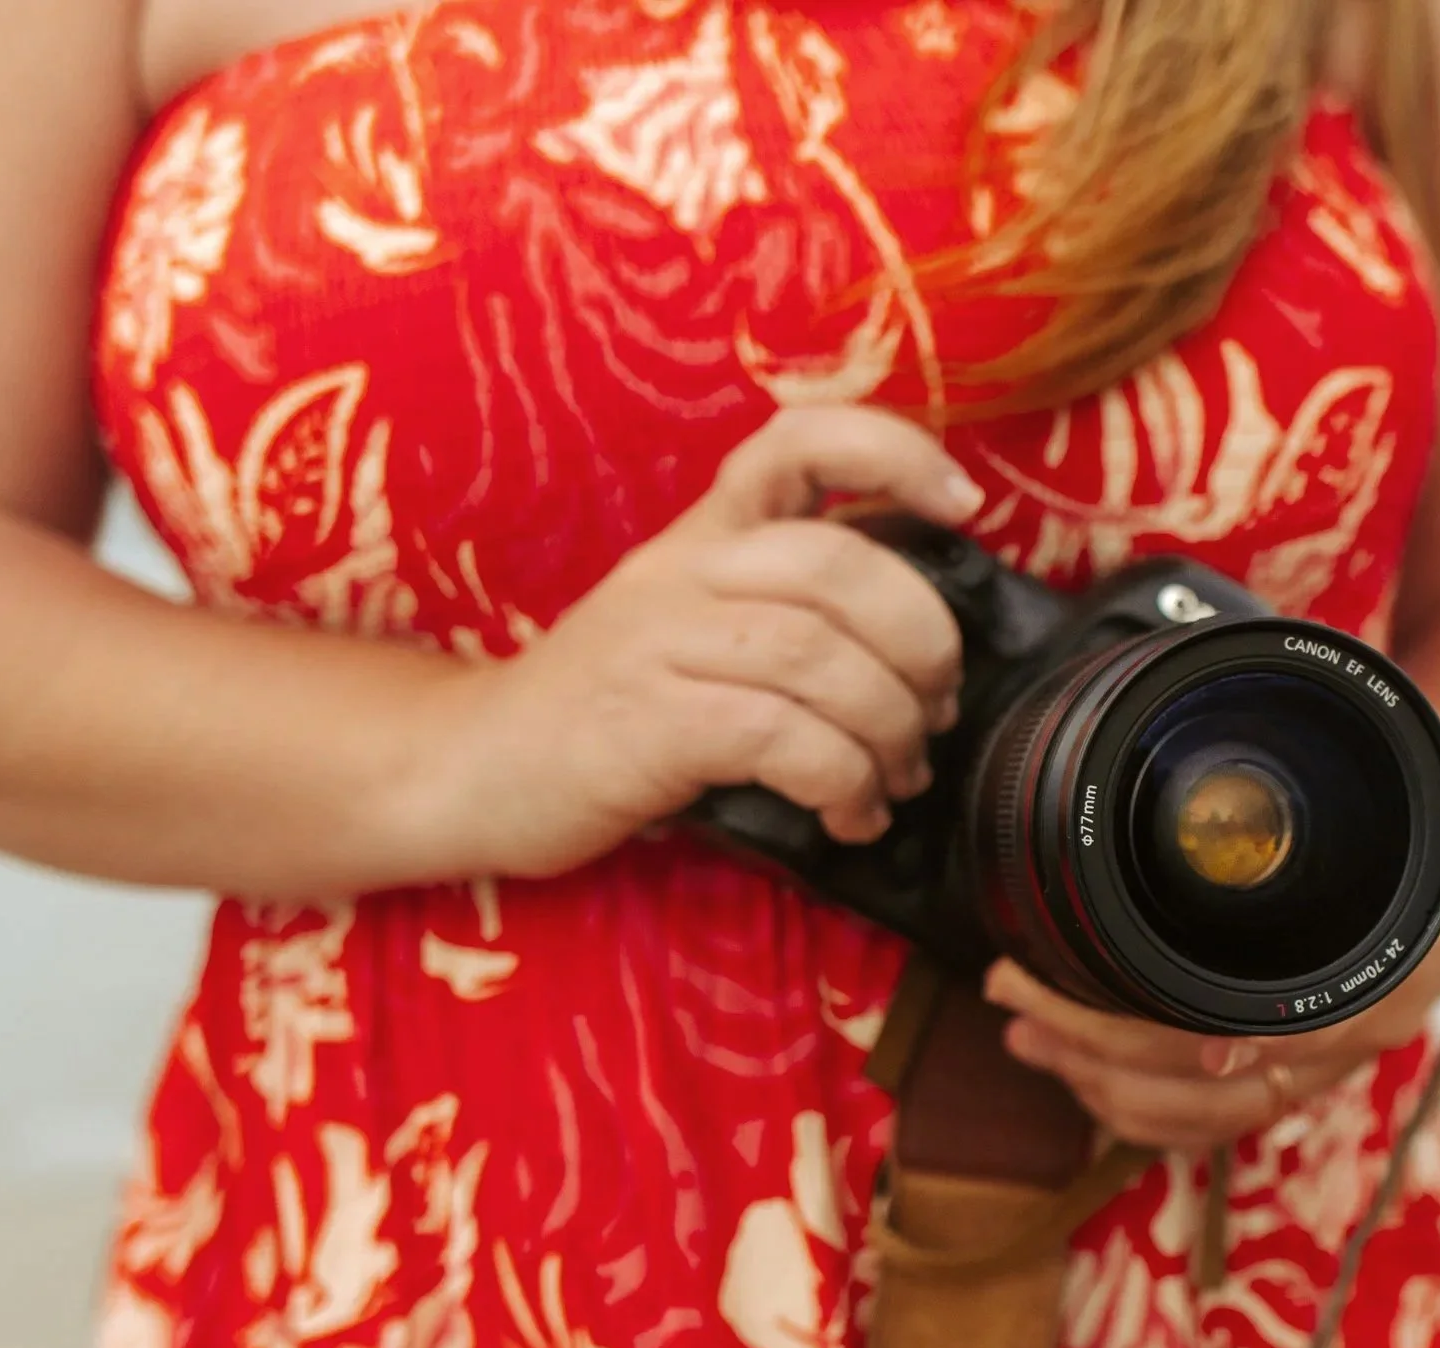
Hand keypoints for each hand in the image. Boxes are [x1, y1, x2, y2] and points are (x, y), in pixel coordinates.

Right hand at [426, 406, 985, 879]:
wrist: (475, 767)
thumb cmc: (608, 711)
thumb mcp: (692, 628)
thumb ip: (788, 611)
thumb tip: (925, 658)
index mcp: (705, 533)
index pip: (802, 439)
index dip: (898, 453)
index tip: (964, 506)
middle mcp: (684, 569)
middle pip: (845, 565)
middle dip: (923, 645)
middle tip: (936, 712)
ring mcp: (660, 641)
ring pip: (823, 657)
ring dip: (890, 730)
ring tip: (895, 778)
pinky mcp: (648, 722)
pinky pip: (782, 737)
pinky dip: (841, 782)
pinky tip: (849, 816)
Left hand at [985, 793, 1439, 1150]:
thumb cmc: (1413, 817)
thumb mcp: (1403, 781)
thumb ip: (1337, 777)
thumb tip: (1256, 702)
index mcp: (1385, 969)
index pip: (1302, 1028)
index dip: (1237, 1036)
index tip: (1170, 1024)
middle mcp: (1348, 1036)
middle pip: (1215, 1079)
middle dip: (1100, 1043)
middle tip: (1013, 987)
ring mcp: (1310, 1068)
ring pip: (1195, 1112)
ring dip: (1096, 1080)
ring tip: (1022, 1030)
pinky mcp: (1276, 1081)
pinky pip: (1197, 1124)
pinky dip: (1127, 1108)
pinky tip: (1071, 1070)